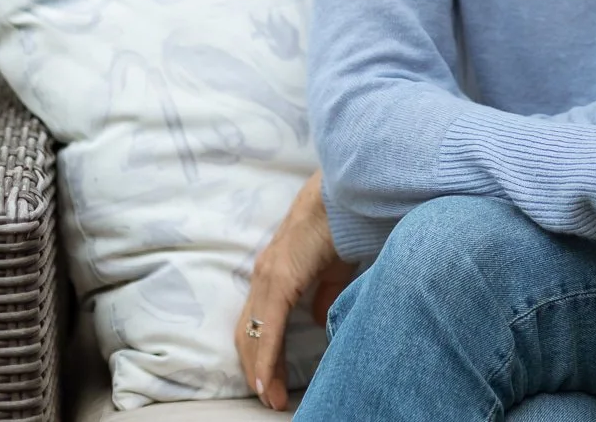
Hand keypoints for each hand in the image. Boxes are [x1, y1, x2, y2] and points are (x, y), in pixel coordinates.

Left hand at [236, 172, 358, 410]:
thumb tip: (319, 320)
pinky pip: (268, 327)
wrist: (347, 194)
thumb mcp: (332, 269)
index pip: (258, 323)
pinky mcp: (280, 278)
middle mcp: (263, 276)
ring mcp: (268, 277)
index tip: (272, 384)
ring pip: (253, 334)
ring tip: (270, 399)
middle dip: (256, 370)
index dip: (262, 355)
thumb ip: (323, 295)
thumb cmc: (341, 225)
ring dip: (260, 371)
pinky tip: (267, 380)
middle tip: (270, 399)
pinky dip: (265, 357)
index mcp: (274, 273)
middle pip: (248, 334)